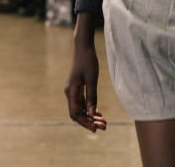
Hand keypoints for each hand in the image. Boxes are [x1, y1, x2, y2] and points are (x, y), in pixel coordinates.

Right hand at [66, 15, 106, 132]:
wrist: (83, 47)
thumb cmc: (88, 60)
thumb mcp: (92, 79)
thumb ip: (92, 96)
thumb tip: (92, 113)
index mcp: (71, 92)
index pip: (76, 113)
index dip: (85, 123)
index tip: (96, 129)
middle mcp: (70, 93)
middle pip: (78, 113)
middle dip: (90, 121)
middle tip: (104, 126)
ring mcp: (73, 90)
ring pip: (81, 108)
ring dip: (91, 115)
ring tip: (104, 121)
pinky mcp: (78, 87)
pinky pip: (82, 102)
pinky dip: (90, 108)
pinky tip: (99, 113)